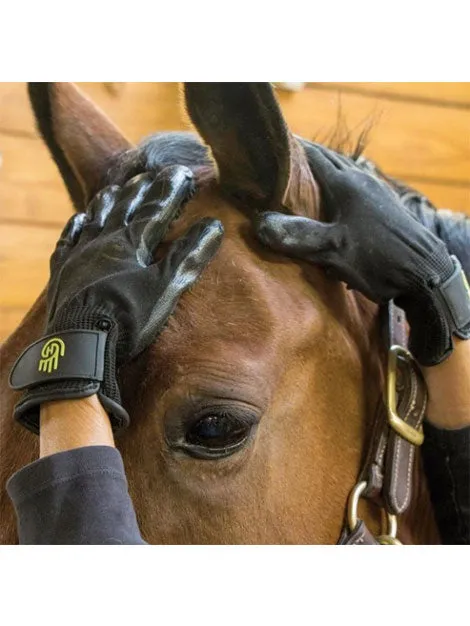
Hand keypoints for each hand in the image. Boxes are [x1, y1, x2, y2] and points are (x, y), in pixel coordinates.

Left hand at [10, 165, 223, 432]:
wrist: (80, 343)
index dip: (169, 190)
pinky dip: (75, 226)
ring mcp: (80, 254)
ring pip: (96, 217)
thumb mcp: (166, 288)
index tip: (182, 171)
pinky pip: (68, 240)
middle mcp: (104, 240)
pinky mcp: (63, 271)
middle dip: (141, 189)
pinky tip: (79, 217)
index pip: (155, 208)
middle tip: (151, 173)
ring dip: (108, 201)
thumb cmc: (127, 317)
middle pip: (125, 207)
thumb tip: (213, 225)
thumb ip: (188, 256)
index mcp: (131, 242)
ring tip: (117, 187)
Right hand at [255, 144, 469, 365]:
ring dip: (324, 171)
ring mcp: (376, 193)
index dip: (292, 150)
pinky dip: (338, 186)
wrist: (427, 274)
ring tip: (303, 177)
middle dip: (306, 157)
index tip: (272, 146)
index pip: (314, 156)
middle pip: (330, 160)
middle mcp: (362, 181)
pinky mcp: (384, 208)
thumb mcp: (333, 251)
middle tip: (282, 160)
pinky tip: (334, 201)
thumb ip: (298, 235)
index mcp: (347, 184)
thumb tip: (260, 224)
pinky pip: (354, 187)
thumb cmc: (379, 260)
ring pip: (344, 173)